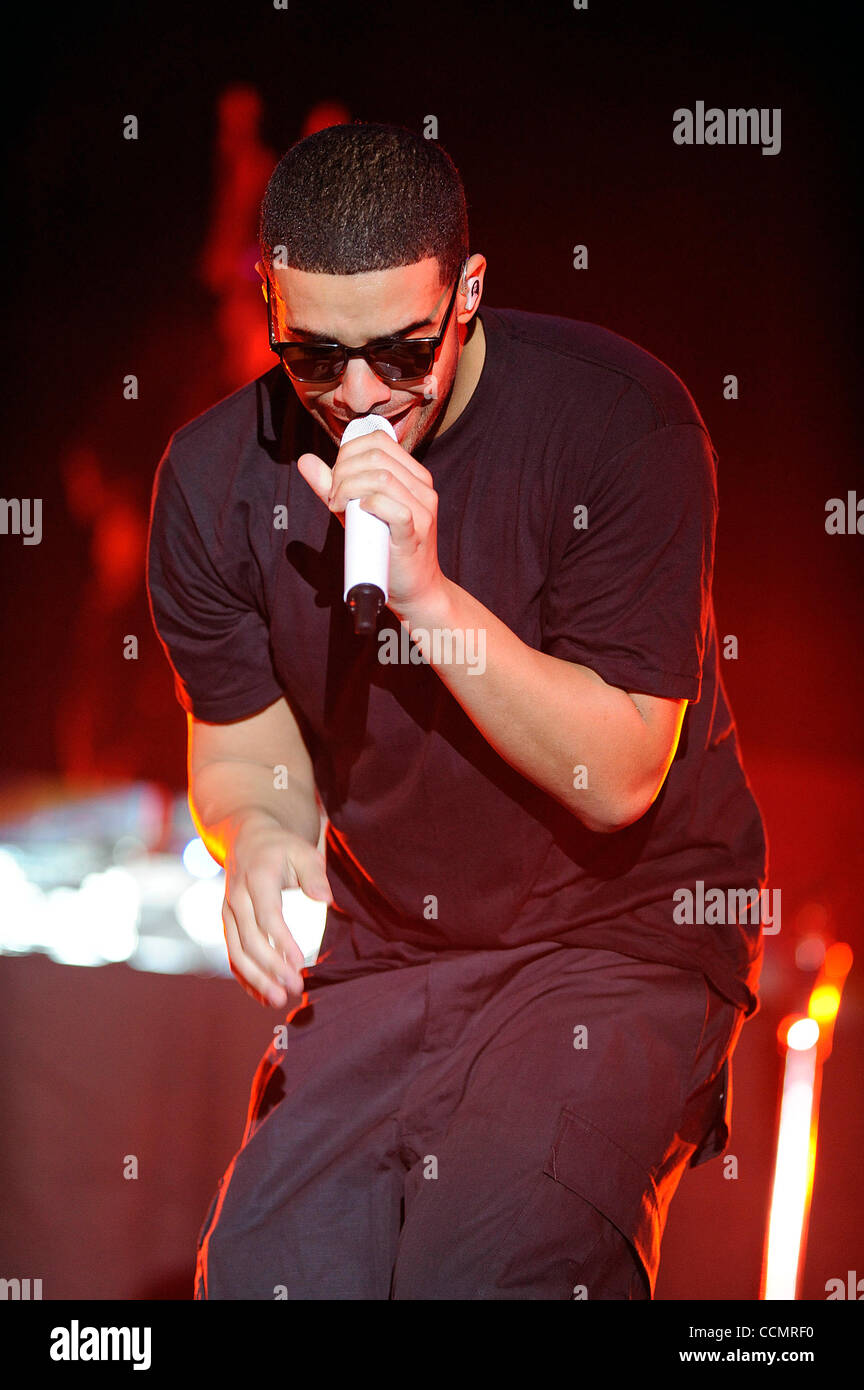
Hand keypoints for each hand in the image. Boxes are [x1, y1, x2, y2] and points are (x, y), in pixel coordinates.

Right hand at [221, 813, 332, 1008]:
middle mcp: (236, 896)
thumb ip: (314, 874)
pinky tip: (262, 996)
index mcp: (257, 877)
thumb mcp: (302, 850)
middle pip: (249, 939)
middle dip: (271, 967)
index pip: (267, 915)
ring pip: (236, 951)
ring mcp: (228, 912)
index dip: (282, 941)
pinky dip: (245, 977)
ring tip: (279, 1000)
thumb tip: (325, 899)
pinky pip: (232, 955)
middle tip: (295, 988)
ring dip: (256, 979)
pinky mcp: (227, 924)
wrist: (246, 838)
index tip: (301, 963)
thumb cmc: (282, 848)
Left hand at [297, 429, 444, 617]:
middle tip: (333, 497)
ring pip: (382, 478)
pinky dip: (369, 505)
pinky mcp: (416, 533)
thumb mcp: (355, 512)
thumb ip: (332, 486)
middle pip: (376, 455)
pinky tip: (359, 513)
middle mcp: (422, 488)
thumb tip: (306, 461)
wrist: (413, 589)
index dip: (348, 453)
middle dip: (343, 471)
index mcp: (413, 476)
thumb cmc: (384, 549)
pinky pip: (393, 508)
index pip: (378, 441)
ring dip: (349, 488)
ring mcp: (423, 510)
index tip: (335, 479)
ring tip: (340, 507)